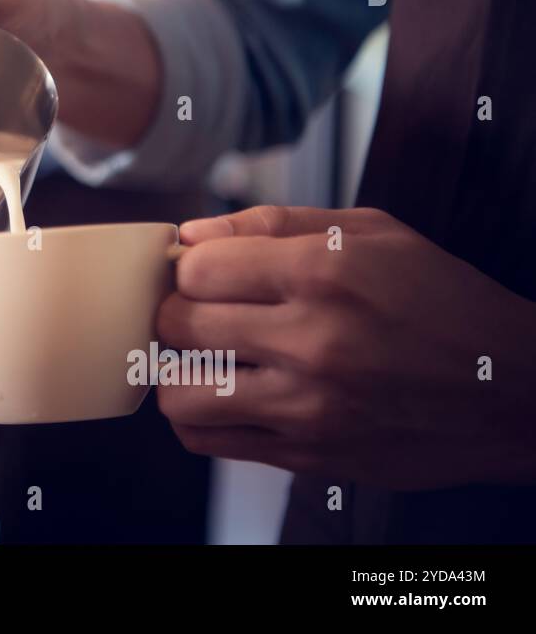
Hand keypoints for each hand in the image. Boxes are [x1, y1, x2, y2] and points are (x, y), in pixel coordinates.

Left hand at [157, 205, 535, 488]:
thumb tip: (190, 235)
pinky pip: (212, 442)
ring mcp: (309, 407)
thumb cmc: (440, 301)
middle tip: (199, 309)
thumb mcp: (370, 232)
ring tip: (203, 355)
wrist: (511, 391)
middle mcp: (313, 341)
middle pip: (179, 325)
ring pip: (180, 393)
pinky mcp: (311, 455)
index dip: (189, 265)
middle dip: (176, 311)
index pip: (197, 268)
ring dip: (177, 371)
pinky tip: (220, 393)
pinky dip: (199, 417)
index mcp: (325, 273)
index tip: (204, 271)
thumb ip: (271, 223)